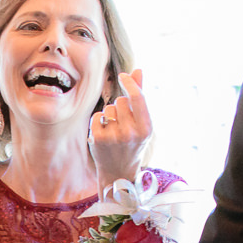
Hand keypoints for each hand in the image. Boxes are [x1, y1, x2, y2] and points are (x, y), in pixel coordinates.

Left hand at [91, 68, 149, 185]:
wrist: (119, 172)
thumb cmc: (133, 143)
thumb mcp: (142, 123)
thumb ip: (139, 97)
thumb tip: (138, 70)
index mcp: (146, 128)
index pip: (137, 98)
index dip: (130, 83)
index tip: (123, 75)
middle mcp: (130, 133)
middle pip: (121, 101)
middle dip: (121, 106)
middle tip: (123, 123)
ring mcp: (113, 137)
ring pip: (108, 108)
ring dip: (110, 114)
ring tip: (114, 130)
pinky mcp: (97, 139)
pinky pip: (97, 116)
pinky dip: (99, 121)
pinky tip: (104, 133)